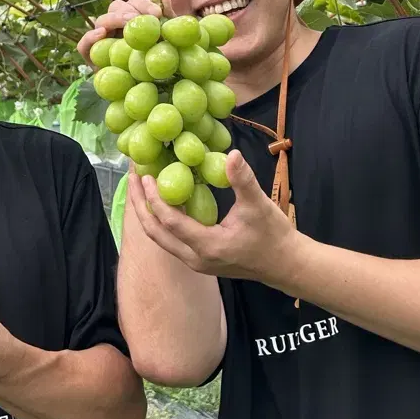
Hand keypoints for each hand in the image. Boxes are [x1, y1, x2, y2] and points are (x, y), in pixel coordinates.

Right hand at [76, 0, 174, 64]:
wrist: (143, 93)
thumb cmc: (157, 64)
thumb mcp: (168, 42)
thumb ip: (168, 21)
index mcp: (133, 20)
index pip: (135, 4)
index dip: (145, 4)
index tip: (157, 13)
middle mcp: (116, 27)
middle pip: (116, 7)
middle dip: (129, 10)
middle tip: (139, 18)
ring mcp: (102, 41)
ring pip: (101, 21)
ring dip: (114, 19)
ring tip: (127, 22)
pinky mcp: (91, 58)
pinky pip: (84, 46)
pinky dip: (90, 38)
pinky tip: (101, 34)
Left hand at [129, 151, 307, 292]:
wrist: (286, 264)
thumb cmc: (274, 235)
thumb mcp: (259, 205)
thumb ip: (243, 180)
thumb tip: (232, 154)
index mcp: (207, 246)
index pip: (170, 222)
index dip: (155, 199)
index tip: (145, 176)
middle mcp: (196, 259)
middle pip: (155, 233)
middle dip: (140, 206)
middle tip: (133, 178)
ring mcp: (196, 262)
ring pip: (161, 238)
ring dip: (148, 213)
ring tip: (141, 187)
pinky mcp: (200, 260)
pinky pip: (171, 240)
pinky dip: (161, 220)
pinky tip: (163, 200)